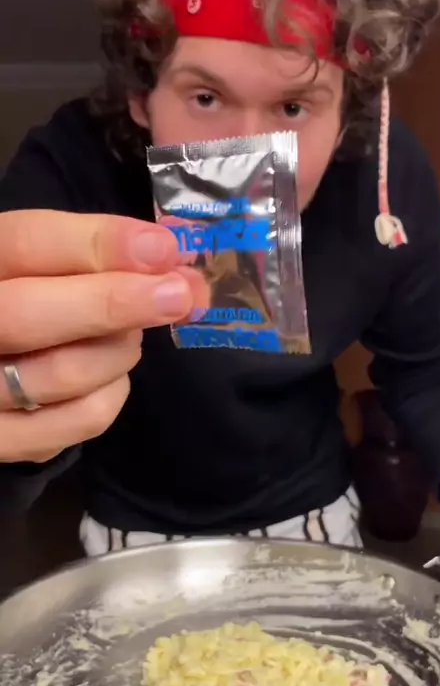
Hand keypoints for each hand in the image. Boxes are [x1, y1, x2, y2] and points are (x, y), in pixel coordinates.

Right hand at [0, 210, 207, 463]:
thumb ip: (90, 255)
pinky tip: (109, 375)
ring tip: (130, 335)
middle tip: (177, 295)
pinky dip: (113, 392)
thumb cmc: (25, 299)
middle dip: (114, 302)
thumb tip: (169, 257)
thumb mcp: (40, 266)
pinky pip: (80, 419)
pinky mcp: (4, 441)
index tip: (160, 247)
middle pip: (27, 315)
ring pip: (63, 373)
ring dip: (119, 350)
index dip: (94, 243)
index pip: (22, 244)